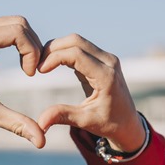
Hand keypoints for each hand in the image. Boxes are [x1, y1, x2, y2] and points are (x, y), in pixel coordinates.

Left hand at [0, 16, 45, 147]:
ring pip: (15, 22)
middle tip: (33, 71)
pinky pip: (6, 26)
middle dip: (34, 47)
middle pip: (19, 23)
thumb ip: (15, 124)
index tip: (30, 75)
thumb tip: (41, 142)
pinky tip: (20, 62)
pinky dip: (20, 41)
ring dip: (28, 44)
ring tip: (28, 68)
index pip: (16, 32)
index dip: (32, 52)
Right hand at [37, 34, 144, 152]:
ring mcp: (106, 58)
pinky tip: (52, 64)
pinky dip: (64, 52)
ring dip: (57, 48)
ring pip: (77, 41)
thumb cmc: (109, 123)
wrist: (128, 123)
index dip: (53, 58)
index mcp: (106, 76)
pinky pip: (80, 47)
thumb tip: (39, 123)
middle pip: (75, 41)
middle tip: (36, 64)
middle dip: (52, 49)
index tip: (38, 71)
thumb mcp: (85, 121)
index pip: (75, 54)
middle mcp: (109, 62)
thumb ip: (63, 116)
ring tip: (42, 64)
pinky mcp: (102, 59)